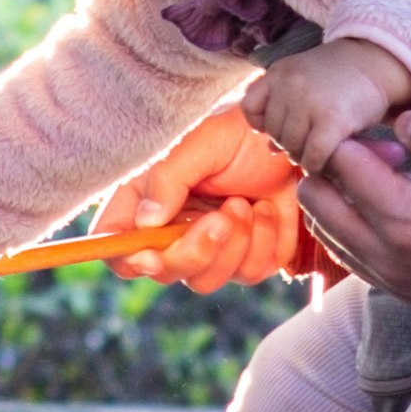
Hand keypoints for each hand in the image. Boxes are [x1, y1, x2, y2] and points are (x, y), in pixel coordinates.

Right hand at [93, 116, 304, 290]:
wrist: (294, 137)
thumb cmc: (241, 130)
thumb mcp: (202, 140)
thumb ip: (168, 178)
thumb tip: (146, 223)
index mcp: (148, 198)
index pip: (116, 242)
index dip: (125, 257)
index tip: (151, 254)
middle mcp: (174, 229)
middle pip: (163, 271)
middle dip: (194, 250)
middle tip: (222, 216)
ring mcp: (212, 247)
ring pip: (205, 280)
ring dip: (233, 243)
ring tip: (246, 202)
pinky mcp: (250, 257)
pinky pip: (249, 274)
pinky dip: (263, 242)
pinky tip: (268, 209)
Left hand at [242, 38, 410, 176]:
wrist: (378, 63)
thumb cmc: (340, 78)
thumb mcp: (304, 82)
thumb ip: (284, 109)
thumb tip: (270, 150)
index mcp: (278, 72)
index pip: (250, 107)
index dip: (262, 124)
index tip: (282, 128)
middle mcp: (289, 84)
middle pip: (274, 131)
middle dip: (288, 142)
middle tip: (308, 144)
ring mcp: (310, 101)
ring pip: (291, 146)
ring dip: (304, 156)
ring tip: (318, 152)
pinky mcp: (332, 120)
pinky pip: (313, 155)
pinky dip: (317, 165)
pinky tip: (326, 162)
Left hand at [296, 106, 410, 308]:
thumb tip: (396, 125)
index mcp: (407, 219)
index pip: (340, 163)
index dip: (356, 137)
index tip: (389, 136)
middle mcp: (389, 257)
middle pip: (317, 200)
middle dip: (338, 167)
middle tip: (387, 156)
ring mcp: (392, 279)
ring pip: (326, 229)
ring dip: (344, 198)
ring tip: (394, 181)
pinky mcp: (400, 290)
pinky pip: (349, 254)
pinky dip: (354, 225)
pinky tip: (396, 208)